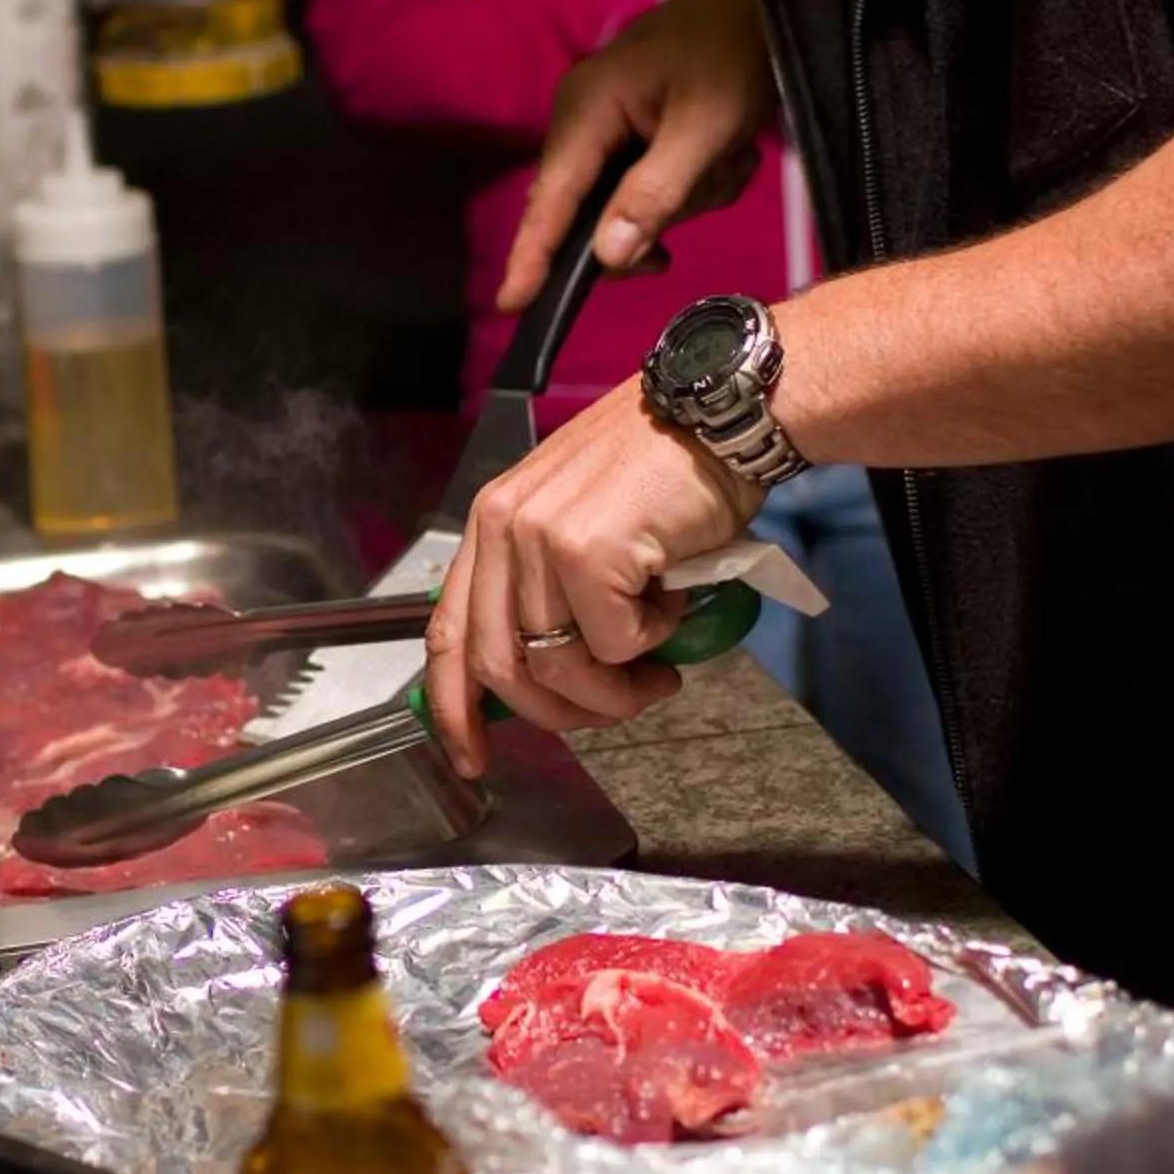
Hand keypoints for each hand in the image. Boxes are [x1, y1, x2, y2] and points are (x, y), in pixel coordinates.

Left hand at [424, 384, 760, 775]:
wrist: (725, 413)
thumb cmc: (670, 469)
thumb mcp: (587, 524)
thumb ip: (553, 590)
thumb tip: (554, 678)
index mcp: (493, 523)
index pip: (449, 633)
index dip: (454, 708)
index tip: (470, 759)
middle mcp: (503, 526)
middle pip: (500, 668)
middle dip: (562, 712)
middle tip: (620, 706)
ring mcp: (540, 536)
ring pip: (558, 667)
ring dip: (617, 691)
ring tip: (660, 671)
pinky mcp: (588, 551)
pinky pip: (612, 645)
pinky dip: (652, 643)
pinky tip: (674, 603)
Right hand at [500, 0, 777, 311]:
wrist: (766, 0)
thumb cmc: (736, 54)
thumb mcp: (705, 129)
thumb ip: (654, 195)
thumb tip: (606, 257)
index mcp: (586, 109)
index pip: (551, 202)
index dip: (532, 258)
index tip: (512, 306)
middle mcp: (583, 116)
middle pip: (591, 210)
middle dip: (653, 216)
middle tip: (711, 185)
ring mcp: (607, 120)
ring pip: (629, 203)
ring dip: (686, 196)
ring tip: (729, 155)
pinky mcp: (633, 125)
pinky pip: (650, 184)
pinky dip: (692, 182)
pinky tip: (726, 152)